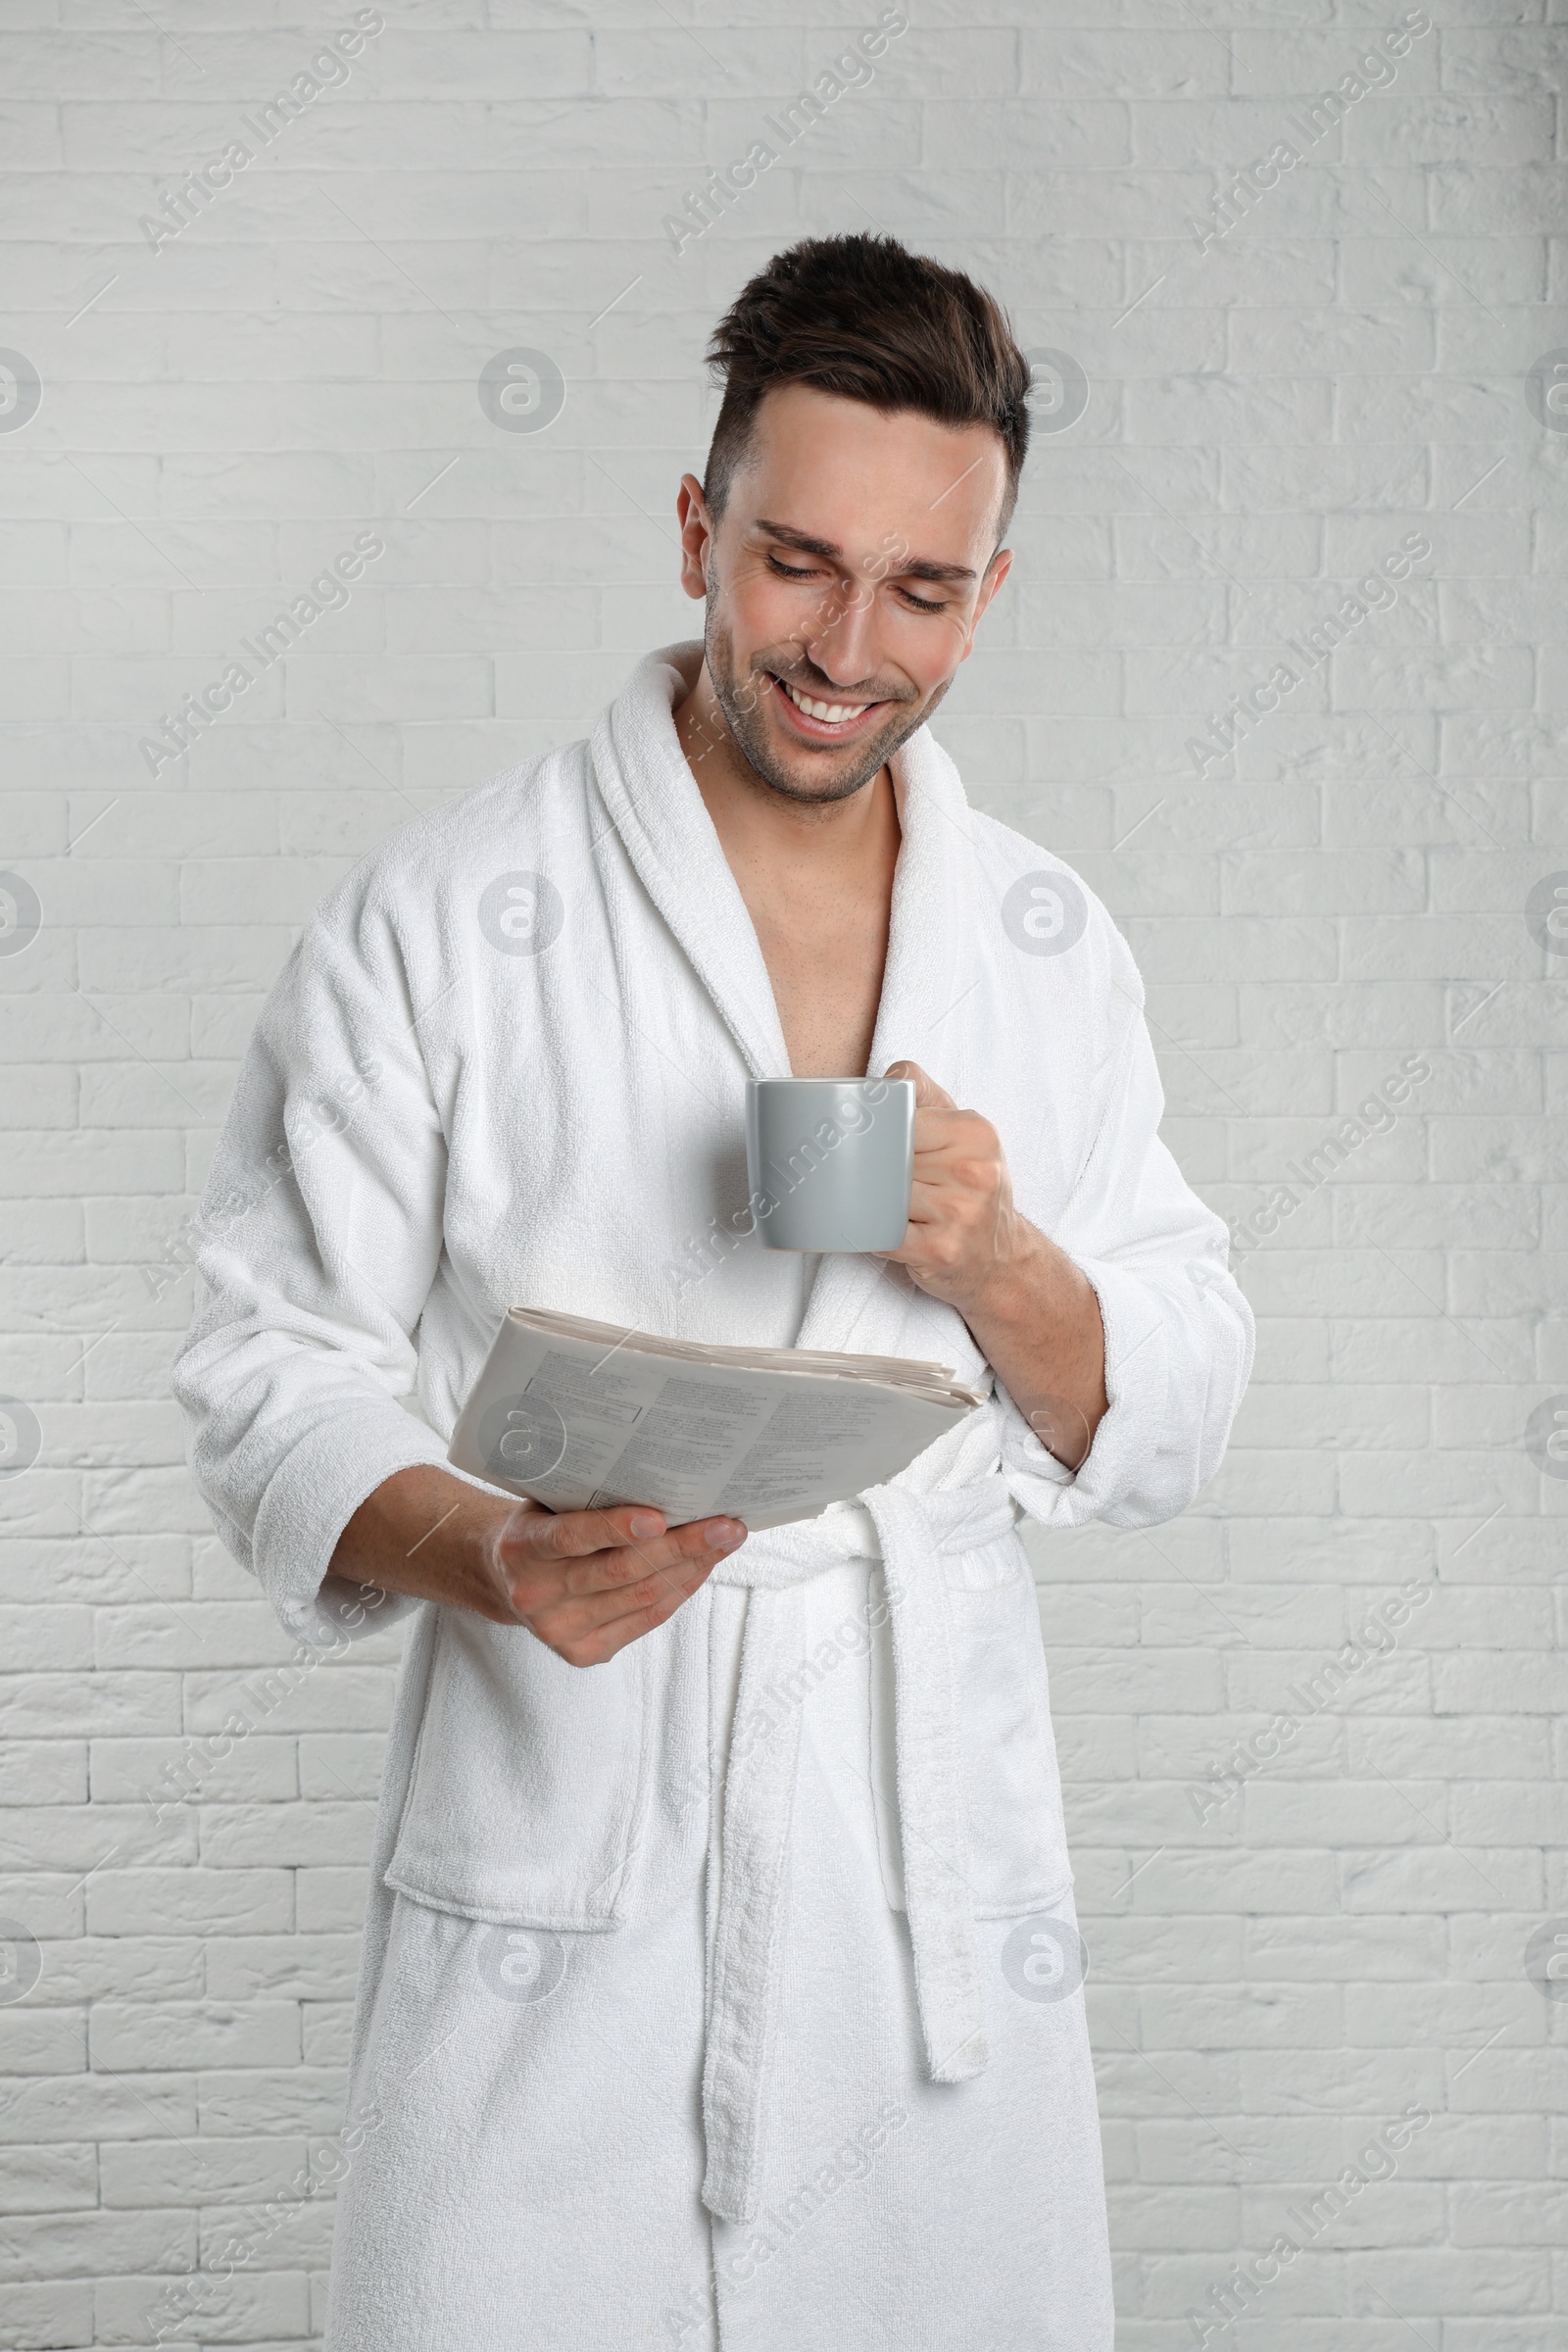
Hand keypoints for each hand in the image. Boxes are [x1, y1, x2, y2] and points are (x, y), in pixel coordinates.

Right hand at [483, 1499, 746, 1665]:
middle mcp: (536, 1594)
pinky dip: (679, 1590)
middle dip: (681, 1547)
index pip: (570, 1538)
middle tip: (726, 1526)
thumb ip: (586, 1495)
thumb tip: (661, 1473)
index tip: (660, 1517)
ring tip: (726, 1541)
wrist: (502, 1578)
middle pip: (621, 1572)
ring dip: (692, 1567)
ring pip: (641, 1597)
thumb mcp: (545, 1501)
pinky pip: (646, 1618)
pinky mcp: (583, 1652)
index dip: (615, 1528)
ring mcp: (559, 1630)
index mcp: (521, 1548)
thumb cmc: (539, 1525)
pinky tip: (702, 1566)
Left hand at [876, 1058, 1028, 1316]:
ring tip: (888, 1208)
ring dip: (872, 1205)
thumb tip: (889, 1077)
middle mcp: (973, 1171)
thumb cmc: (972, 1190)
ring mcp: (959, 1213)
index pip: (900, 1121)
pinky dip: (873, 1234)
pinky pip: (882, 1235)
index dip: (878, 1136)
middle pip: (888, 1160)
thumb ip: (926, 1097)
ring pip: (882, 1196)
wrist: (1002, 1259)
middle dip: (873, 1173)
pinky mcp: (941, 1249)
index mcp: (975, 1133)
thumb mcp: (963, 1134)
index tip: (870, 1145)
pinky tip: (884, 1232)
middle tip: (870, 1179)